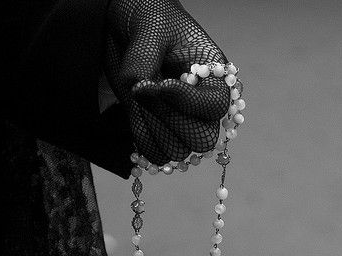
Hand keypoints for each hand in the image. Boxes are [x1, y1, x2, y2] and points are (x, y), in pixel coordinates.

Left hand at [105, 0, 230, 165]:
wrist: (127, 23)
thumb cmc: (149, 17)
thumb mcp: (150, 28)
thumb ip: (145, 60)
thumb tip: (141, 90)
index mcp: (213, 75)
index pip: (214, 107)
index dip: (186, 101)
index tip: (160, 83)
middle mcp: (201, 104)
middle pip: (201, 139)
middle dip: (170, 120)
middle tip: (147, 92)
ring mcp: (180, 120)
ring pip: (178, 151)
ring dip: (154, 131)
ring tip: (140, 100)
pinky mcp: (158, 129)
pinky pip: (157, 154)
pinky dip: (143, 141)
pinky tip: (136, 115)